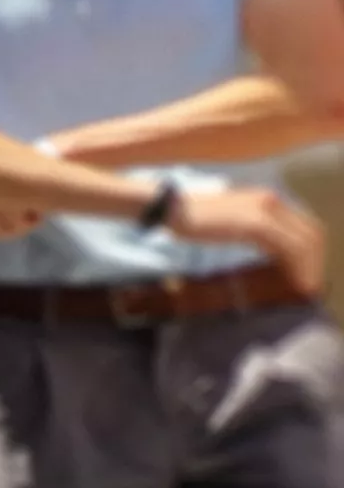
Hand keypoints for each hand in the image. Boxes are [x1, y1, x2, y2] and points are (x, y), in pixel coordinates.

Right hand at [171, 187, 326, 293]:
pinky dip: (298, 267)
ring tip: (307, 287)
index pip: (304, 225)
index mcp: (266, 200)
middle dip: (316, 261)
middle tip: (311, 284)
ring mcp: (265, 211)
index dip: (311, 251)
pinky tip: (296, 282)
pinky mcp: (255, 223)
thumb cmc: (194, 218)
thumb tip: (271, 251)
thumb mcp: (232, 221)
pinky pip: (289, 247)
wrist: (171, 208)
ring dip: (311, 267)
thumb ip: (254, 229)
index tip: (308, 272)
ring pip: (304, 242)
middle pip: (311, 233)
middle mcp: (271, 201)